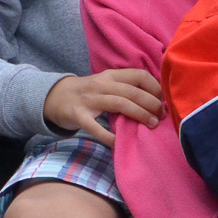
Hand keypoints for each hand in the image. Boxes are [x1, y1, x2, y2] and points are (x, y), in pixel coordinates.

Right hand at [42, 69, 162, 146]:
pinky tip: (119, 142)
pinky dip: (109, 136)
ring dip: (139, 114)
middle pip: (132, 91)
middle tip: (162, 116)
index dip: (155, 88)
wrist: (54, 96)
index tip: (163, 101)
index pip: (139, 75)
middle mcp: (100, 85)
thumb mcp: (105, 84)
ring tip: (152, 125)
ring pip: (119, 103)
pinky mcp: (78, 115)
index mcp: (110, 75)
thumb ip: (126, 88)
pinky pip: (96, 127)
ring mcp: (88, 100)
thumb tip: (157, 100)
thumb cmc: (87, 93)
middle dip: (152, 104)